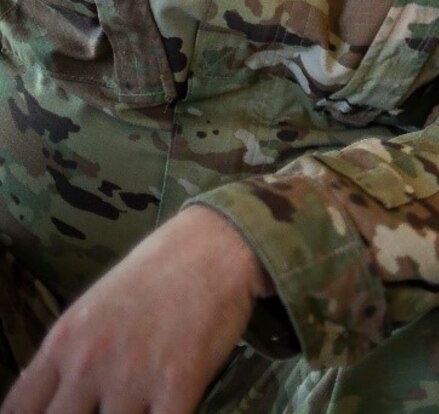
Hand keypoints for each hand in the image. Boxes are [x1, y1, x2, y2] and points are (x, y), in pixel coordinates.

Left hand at [4, 206, 270, 413]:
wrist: (217, 243)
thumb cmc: (157, 269)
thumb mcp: (93, 307)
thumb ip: (68, 354)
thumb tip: (52, 396)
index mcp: (62, 344)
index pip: (18, 410)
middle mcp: (88, 364)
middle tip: (102, 410)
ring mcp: (132, 377)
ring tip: (140, 408)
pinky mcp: (178, 382)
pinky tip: (169, 409)